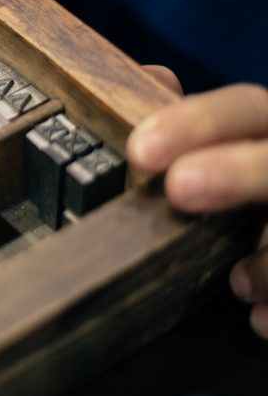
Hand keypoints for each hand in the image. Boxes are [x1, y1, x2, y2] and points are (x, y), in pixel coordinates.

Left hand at [128, 71, 267, 337]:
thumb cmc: (252, 182)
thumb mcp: (227, 146)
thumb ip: (192, 123)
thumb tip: (152, 77)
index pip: (246, 107)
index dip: (196, 123)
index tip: (140, 150)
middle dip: (239, 171)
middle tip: (180, 189)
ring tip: (238, 280)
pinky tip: (260, 318)